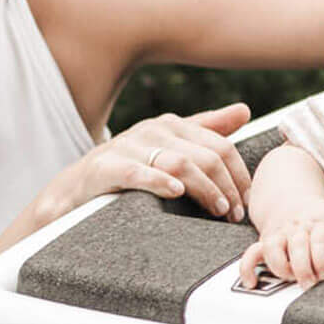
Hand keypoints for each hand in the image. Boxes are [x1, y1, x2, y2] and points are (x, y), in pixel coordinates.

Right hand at [41, 104, 253, 225]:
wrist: (76, 187)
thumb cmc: (130, 166)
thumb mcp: (169, 145)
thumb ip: (206, 129)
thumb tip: (244, 110)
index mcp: (172, 125)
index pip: (221, 145)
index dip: (239, 174)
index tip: (248, 201)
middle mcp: (153, 130)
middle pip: (206, 155)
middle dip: (227, 186)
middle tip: (235, 213)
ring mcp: (129, 147)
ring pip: (180, 163)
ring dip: (205, 189)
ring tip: (218, 210)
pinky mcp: (106, 167)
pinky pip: (137, 173)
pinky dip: (159, 182)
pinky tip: (176, 192)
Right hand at [240, 201, 323, 288]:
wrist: (292, 200)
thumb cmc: (321, 217)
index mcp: (320, 220)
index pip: (320, 240)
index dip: (321, 260)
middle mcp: (297, 226)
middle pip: (297, 247)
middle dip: (303, 269)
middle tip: (310, 286)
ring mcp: (279, 233)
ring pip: (273, 250)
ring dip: (281, 269)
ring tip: (291, 281)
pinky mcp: (264, 241)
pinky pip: (251, 254)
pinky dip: (248, 268)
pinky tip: (253, 283)